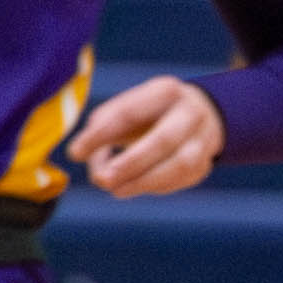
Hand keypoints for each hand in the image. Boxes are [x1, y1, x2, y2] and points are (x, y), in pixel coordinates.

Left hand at [70, 75, 224, 197]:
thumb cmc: (146, 114)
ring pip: (180, 165)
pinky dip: (156, 186)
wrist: (194, 114)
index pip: (130, 113)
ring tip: (116, 190)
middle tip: (103, 180)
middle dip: (131, 163)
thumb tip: (84, 160)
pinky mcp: (206, 163)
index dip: (101, 135)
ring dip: (145, 181)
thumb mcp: (121, 110)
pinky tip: (135, 186)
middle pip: (164, 140)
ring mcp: (204, 138)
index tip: (76, 153)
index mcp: (165, 92)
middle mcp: (191, 112)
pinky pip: (181, 179)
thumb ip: (100, 132)